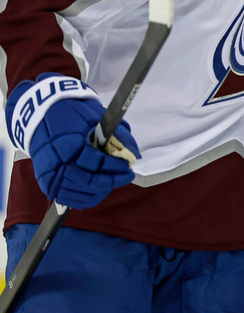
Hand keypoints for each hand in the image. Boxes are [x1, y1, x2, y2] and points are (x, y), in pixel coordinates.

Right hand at [6, 74, 140, 209]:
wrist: (40, 115)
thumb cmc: (71, 113)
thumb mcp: (95, 116)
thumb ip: (117, 133)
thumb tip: (134, 152)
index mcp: (68, 143)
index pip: (95, 162)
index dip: (114, 166)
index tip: (128, 165)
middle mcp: (57, 162)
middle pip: (88, 181)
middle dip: (111, 181)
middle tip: (126, 175)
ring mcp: (50, 175)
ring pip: (79, 193)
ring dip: (101, 191)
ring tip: (113, 182)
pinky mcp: (46, 182)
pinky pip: (67, 198)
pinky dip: (85, 198)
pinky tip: (98, 191)